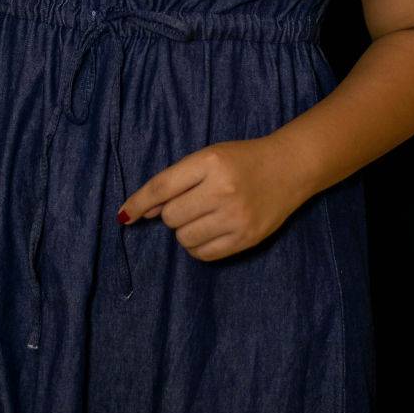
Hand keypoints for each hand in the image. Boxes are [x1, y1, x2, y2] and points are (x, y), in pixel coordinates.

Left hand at [117, 134, 308, 261]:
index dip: (138, 203)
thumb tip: (144, 212)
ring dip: (185, 230)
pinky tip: (210, 231)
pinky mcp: (246, 238)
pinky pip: (203, 254)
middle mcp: (222, 190)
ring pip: (184, 238)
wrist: (289, 168)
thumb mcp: (209, 158)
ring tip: (204, 216)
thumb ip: (176, 182)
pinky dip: (198, 246)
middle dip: (172, 214)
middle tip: (191, 203)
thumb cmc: (242, 160)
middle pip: (171, 217)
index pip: (162, 187)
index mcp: (210, 162)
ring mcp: (235, 217)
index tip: (124, 216)